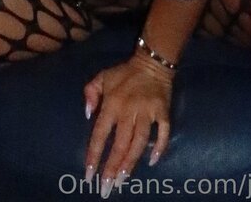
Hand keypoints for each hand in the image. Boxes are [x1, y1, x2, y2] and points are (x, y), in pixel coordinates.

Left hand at [83, 51, 173, 195]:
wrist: (152, 63)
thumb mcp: (102, 77)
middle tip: (106, 188)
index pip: (100, 134)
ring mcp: (148, 113)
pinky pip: (163, 133)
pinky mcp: (163, 112)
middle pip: (120, 144)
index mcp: (112, 103)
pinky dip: (159, 147)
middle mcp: (129, 111)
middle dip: (112, 168)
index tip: (88, 175)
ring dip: (130, 163)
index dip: (94, 155)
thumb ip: (90, 93)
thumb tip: (88, 115)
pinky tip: (152, 161)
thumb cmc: (124, 74)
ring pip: (139, 143)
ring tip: (122, 180)